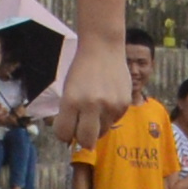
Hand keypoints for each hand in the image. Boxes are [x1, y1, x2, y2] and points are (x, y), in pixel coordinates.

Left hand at [51, 33, 132, 159]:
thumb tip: (72, 139)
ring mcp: (110, 106)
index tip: (66, 129)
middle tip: (80, 129)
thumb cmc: (81, 70)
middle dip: (81, 139)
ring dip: (96, 127)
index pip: (64, 134)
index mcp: (72, 100)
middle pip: (85, 140)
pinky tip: (106, 101)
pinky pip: (113, 122)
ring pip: (101, 132)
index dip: (63, 134)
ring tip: (94, 109)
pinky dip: (108, 117)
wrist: (103, 48)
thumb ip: (69, 114)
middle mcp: (92, 105)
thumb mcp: (68, 90)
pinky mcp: (123, 105)